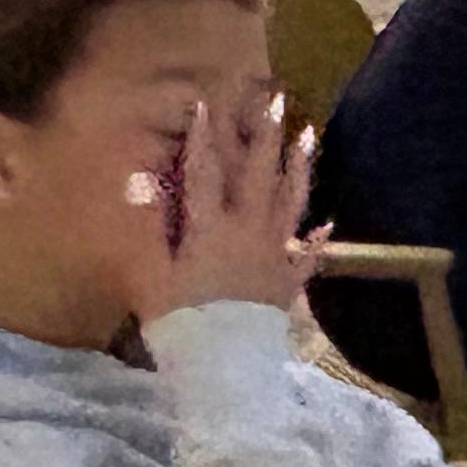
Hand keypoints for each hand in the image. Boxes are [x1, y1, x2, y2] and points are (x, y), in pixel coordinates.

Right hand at [136, 95, 323, 323]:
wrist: (224, 367)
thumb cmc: (179, 322)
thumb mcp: (150, 274)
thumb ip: (148, 224)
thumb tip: (139, 180)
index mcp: (210, 229)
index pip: (204, 174)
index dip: (203, 138)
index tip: (206, 103)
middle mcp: (248, 233)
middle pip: (258, 175)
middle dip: (264, 135)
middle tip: (274, 99)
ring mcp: (274, 255)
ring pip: (290, 201)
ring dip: (298, 167)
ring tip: (307, 134)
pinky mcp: (288, 281)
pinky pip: (307, 255)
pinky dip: (317, 240)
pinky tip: (326, 224)